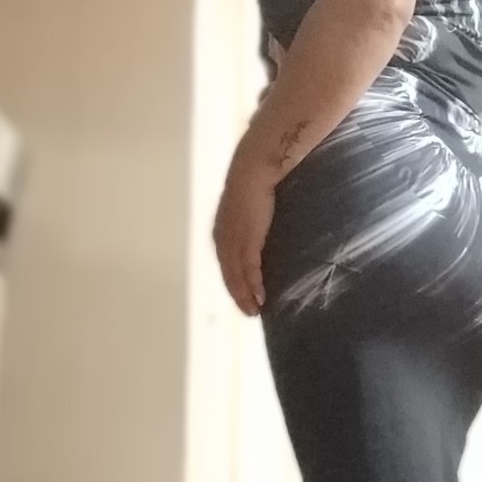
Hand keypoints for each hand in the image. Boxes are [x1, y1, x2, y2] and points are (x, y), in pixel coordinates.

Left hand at [213, 151, 275, 316]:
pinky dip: (253, 285)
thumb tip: (258, 231)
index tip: (243, 297)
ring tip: (255, 311)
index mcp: (221, 233)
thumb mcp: (248, 209)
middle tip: (250, 313)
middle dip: (238, 296)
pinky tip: (260, 297)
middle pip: (228, 275)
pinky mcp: (246, 239)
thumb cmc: (255, 184)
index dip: (234, 283)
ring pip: (236, 276)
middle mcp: (223, 240)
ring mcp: (233, 241)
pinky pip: (249, 269)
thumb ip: (250, 223)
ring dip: (245, 296)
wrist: (254, 169)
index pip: (226, 265)